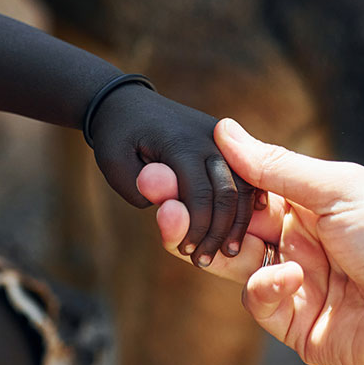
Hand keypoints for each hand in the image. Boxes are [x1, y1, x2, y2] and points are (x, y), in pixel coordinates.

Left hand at [89, 84, 259, 266]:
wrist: (129, 104)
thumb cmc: (117, 137)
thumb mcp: (114, 162)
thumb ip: (138, 188)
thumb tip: (169, 208)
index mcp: (181, 143)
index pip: (200, 194)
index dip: (196, 228)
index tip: (186, 252)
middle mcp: (209, 138)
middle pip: (228, 193)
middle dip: (219, 231)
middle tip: (206, 260)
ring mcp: (221, 139)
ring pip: (245, 185)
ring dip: (238, 222)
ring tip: (228, 251)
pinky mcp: (226, 144)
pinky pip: (247, 176)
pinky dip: (249, 203)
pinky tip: (243, 229)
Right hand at [137, 119, 363, 364]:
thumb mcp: (339, 189)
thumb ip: (276, 165)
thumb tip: (224, 130)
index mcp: (318, 199)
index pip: (252, 182)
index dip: (213, 175)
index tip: (172, 165)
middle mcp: (305, 237)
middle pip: (234, 220)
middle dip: (196, 208)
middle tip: (157, 197)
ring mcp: (299, 281)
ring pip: (234, 260)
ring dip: (207, 243)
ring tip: (178, 228)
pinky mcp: (295, 323)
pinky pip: (258, 300)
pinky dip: (263, 287)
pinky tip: (285, 279)